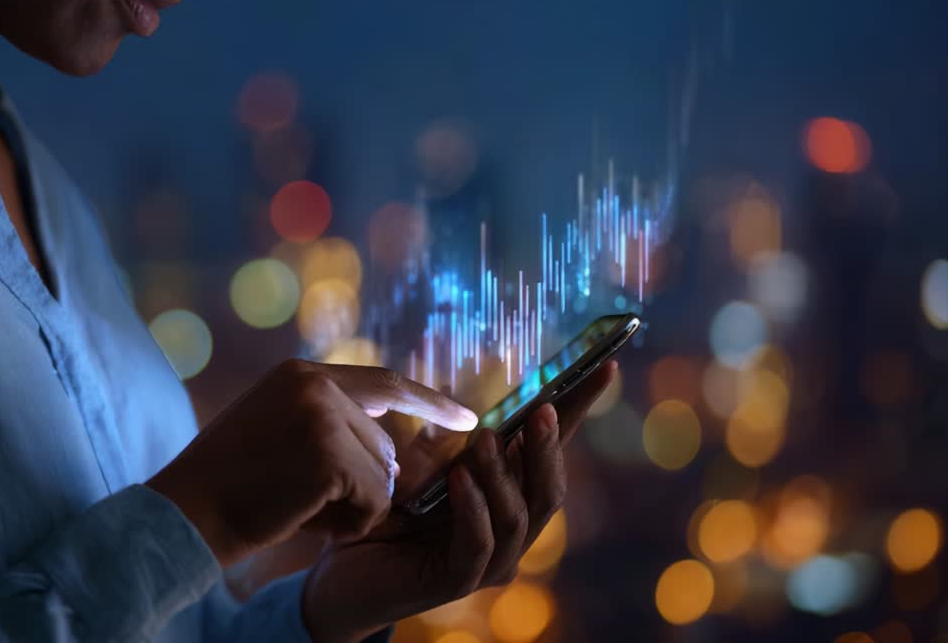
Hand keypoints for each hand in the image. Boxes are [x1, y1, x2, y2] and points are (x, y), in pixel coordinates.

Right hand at [146, 359, 477, 566]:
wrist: (184, 513)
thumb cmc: (226, 485)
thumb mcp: (275, 433)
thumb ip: (327, 423)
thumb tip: (394, 448)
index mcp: (301, 374)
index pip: (384, 385)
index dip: (428, 404)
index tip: (468, 417)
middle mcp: (315, 384)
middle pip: (383, 444)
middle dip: (362, 484)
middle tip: (302, 499)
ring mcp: (322, 416)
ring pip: (382, 475)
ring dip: (352, 505)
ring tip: (297, 505)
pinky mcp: (328, 455)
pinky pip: (374, 500)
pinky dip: (348, 522)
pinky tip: (304, 517)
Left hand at [301, 362, 616, 642]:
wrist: (341, 574)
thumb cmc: (383, 517)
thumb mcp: (414, 468)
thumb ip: (443, 444)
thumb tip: (465, 407)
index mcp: (505, 494)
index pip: (550, 450)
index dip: (579, 411)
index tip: (606, 366)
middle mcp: (508, 529)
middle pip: (549, 488)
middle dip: (548, 447)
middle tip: (542, 410)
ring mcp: (489, 559)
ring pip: (520, 515)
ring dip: (505, 473)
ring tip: (486, 440)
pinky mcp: (458, 580)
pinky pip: (480, 542)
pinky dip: (473, 507)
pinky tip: (458, 478)